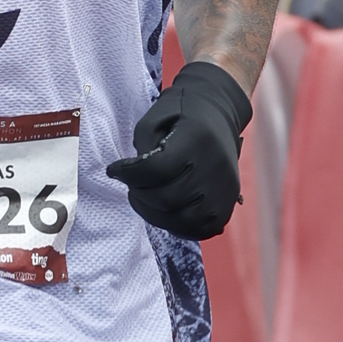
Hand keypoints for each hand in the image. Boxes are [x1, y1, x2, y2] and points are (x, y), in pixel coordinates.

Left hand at [109, 56, 249, 238]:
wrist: (219, 112)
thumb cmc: (182, 114)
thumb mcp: (153, 120)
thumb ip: (142, 150)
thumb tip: (133, 179)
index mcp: (196, 139)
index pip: (155, 170)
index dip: (127, 174)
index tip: (115, 170)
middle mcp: (214, 167)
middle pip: (167, 199)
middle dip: (140, 195)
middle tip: (132, 185)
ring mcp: (224, 189)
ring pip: (182, 220)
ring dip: (155, 214)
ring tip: (147, 198)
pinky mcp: (228, 204)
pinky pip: (200, 229)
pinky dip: (178, 225)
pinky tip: (167, 210)